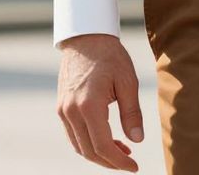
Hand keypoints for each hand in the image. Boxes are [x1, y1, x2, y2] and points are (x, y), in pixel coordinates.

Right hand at [57, 32, 144, 170]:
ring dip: (99, 154)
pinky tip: (105, 139)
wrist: (86, 37)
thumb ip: (131, 112)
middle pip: (89, 152)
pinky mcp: (61, 107)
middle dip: (110, 161)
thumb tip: (137, 139)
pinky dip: (88, 143)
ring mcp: (63, 110)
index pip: (103, 146)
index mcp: (89, 105)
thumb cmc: (110, 56)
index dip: (119, 162)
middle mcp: (71, 111)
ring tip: (121, 151)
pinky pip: (73, 135)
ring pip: (79, 146)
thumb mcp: (127, 81)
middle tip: (129, 162)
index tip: (134, 167)